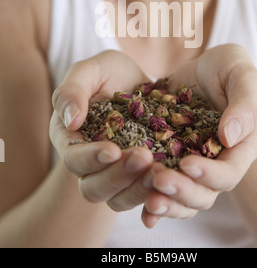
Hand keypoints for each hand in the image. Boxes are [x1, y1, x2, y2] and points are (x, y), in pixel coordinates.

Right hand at [50, 50, 154, 208]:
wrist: (139, 82)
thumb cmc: (109, 73)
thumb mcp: (90, 70)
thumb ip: (72, 90)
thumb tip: (70, 121)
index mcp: (70, 139)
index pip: (73, 158)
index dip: (90, 158)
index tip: (112, 150)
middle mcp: (89, 163)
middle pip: (94, 187)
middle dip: (118, 176)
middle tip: (144, 157)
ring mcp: (116, 173)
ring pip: (118, 199)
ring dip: (138, 188)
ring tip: (161, 170)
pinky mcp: (140, 177)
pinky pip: (145, 195)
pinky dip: (158, 192)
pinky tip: (174, 178)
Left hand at [140, 44, 256, 226]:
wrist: (204, 67)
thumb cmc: (230, 68)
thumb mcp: (242, 75)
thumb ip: (244, 103)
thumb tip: (230, 137)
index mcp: (242, 147)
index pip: (229, 173)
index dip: (210, 174)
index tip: (187, 163)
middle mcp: (218, 162)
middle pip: (203, 193)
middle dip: (182, 191)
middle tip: (157, 180)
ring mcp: (192, 161)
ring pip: (182, 196)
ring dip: (165, 200)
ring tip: (146, 196)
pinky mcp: (170, 156)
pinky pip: (162, 182)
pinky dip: (150, 195)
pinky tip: (140, 209)